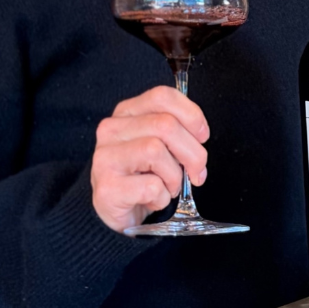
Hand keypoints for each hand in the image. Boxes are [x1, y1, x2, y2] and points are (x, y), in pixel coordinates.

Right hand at [91, 86, 208, 233]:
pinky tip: (153, 200)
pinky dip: (162, 197)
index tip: (202, 136)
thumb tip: (200, 137)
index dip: (191, 114)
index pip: (162, 96)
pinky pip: (151, 186)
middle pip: (165, 125)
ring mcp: (106, 158)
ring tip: (168, 187)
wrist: (115, 210)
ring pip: (157, 152)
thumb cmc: (141, 175)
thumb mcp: (158, 144)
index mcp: (127, 113)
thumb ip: (176, 132)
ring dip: (175, 177)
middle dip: (193, 153)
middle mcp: (111, 130)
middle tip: (197, 173)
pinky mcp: (107, 188)